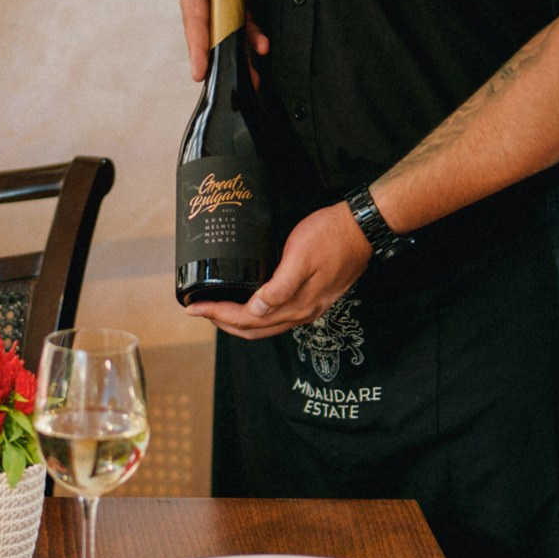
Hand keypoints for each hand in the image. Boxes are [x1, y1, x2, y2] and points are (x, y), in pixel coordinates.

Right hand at [172, 0, 267, 83]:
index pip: (195, 20)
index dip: (198, 47)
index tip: (200, 71)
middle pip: (211, 36)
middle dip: (218, 63)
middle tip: (227, 88)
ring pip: (228, 34)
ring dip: (239, 56)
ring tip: (251, 80)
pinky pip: (244, 20)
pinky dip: (253, 35)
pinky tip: (262, 48)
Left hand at [186, 201, 369, 338]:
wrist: (364, 228)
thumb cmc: (332, 235)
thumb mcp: (300, 257)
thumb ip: (279, 287)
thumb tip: (254, 310)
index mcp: (296, 305)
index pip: (247, 320)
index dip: (218, 315)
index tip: (194, 308)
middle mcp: (302, 312)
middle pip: (253, 329)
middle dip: (223, 322)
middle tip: (199, 310)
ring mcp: (309, 308)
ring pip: (265, 326)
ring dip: (238, 321)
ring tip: (217, 310)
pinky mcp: (313, 298)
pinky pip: (278, 317)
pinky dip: (256, 316)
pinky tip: (248, 304)